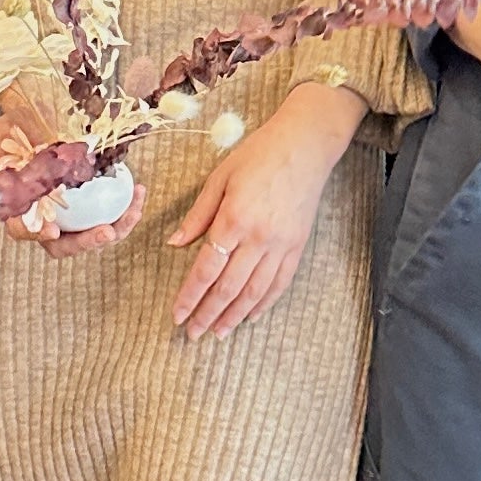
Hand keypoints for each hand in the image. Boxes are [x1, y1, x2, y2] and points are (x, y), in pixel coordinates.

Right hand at [0, 109, 148, 256]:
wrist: (39, 121)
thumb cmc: (17, 128)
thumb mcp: (5, 133)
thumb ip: (2, 148)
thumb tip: (9, 158)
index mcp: (17, 208)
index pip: (21, 229)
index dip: (34, 234)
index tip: (51, 231)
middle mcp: (43, 219)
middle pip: (61, 246)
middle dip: (85, 243)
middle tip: (107, 231)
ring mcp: (69, 217)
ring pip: (91, 235)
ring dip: (115, 228)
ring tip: (134, 208)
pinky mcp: (91, 206)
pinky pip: (109, 215)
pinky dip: (125, 208)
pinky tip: (139, 189)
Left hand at [167, 84, 365, 335]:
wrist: (305, 146)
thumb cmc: (259, 154)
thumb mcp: (220, 177)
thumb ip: (198, 214)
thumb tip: (174, 243)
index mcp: (234, 219)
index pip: (206, 269)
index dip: (190, 296)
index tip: (177, 315)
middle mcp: (258, 238)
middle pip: (228, 288)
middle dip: (208, 314)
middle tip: (192, 334)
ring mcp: (281, 244)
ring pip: (254, 292)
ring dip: (234, 316)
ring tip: (218, 333)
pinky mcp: (297, 245)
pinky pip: (279, 283)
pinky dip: (264, 303)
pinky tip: (250, 315)